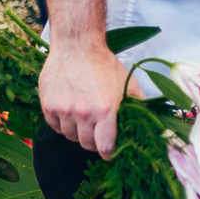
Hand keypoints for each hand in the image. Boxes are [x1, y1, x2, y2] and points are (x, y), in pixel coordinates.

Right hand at [38, 41, 130, 155]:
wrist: (76, 45)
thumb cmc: (104, 64)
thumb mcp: (128, 83)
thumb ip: (139, 104)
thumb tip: (152, 120)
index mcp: (105, 110)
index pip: (105, 147)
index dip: (108, 153)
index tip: (110, 151)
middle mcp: (83, 113)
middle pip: (86, 144)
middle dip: (94, 142)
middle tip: (97, 132)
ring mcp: (63, 110)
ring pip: (70, 136)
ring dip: (78, 131)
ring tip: (83, 117)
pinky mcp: (48, 106)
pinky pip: (55, 126)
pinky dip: (62, 124)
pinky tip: (69, 111)